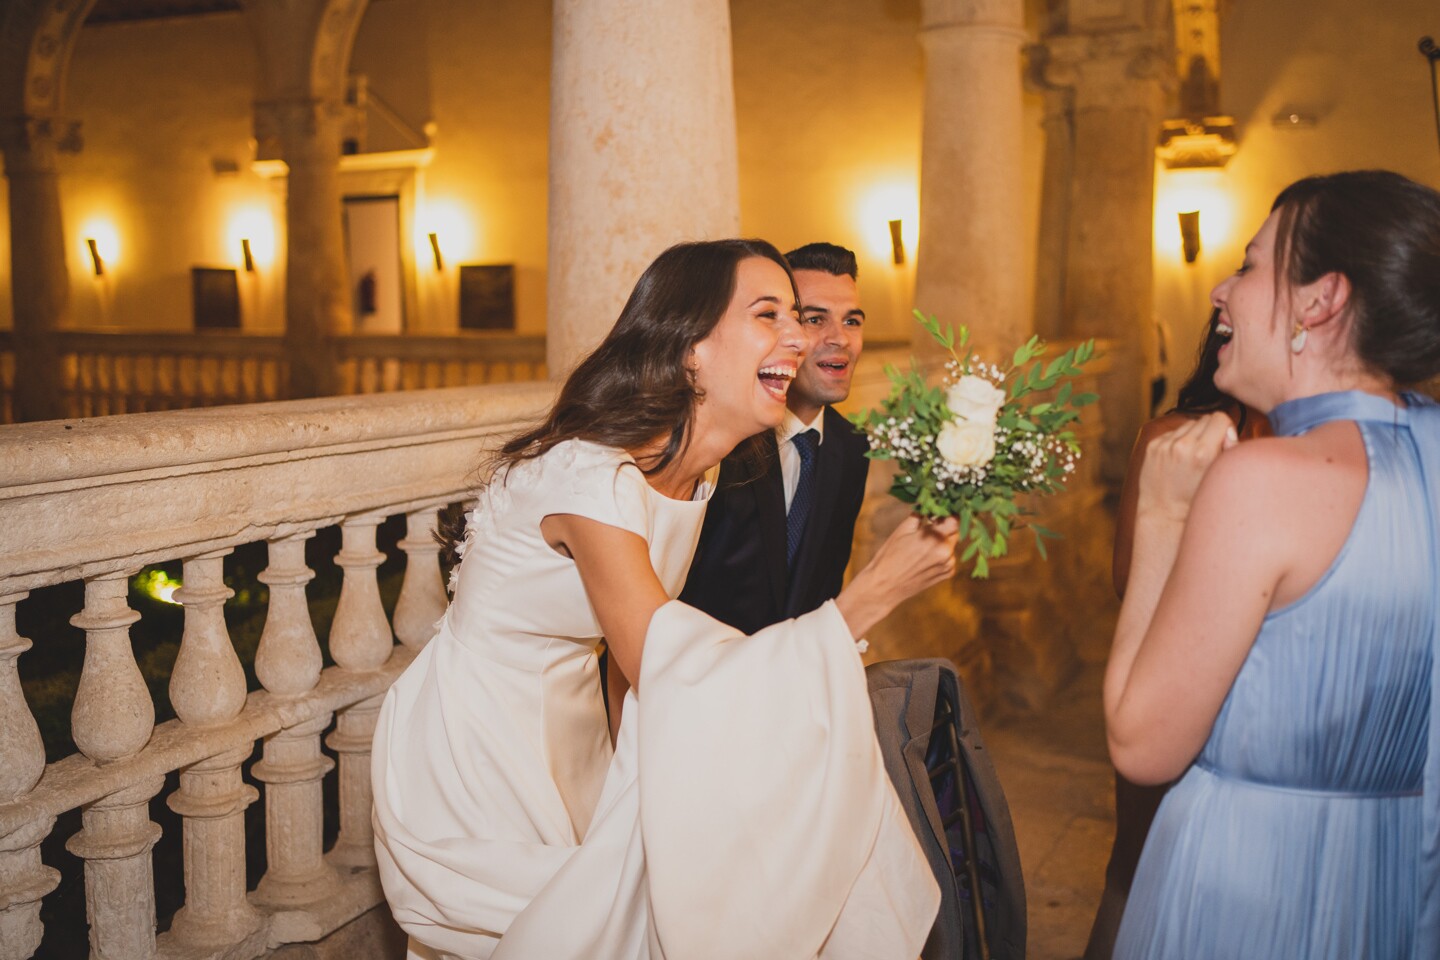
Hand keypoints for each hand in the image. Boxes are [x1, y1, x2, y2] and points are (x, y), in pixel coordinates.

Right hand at [835, 514, 959, 637]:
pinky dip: (942, 553)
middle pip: (955, 530)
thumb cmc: (890, 556)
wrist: (884, 586)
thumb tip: (930, 505)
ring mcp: (949, 564)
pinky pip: (949, 557)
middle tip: (930, 524)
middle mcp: (946, 552)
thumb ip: (921, 515)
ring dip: (943, 540)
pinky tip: (925, 557)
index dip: (948, 512)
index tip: (940, 510)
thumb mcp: (903, 529)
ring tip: (924, 544)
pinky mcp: (948, 574)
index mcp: (935, 538)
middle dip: (945, 526)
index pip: (954, 518)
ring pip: (952, 544)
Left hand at [1136, 412, 1237, 525]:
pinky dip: (1178, 442)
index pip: (1220, 418)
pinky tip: (1178, 461)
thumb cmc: (1197, 499)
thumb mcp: (1219, 477)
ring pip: (1188, 424)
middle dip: (1210, 432)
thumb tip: (1228, 430)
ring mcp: (1164, 445)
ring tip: (1192, 459)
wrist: (1164, 513)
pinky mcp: (1152, 446)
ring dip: (1194, 436)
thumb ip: (1230, 450)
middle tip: (1208, 453)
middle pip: (1205, 419)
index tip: (1223, 443)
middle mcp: (1182, 445)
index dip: (1226, 429)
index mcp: (1203, 453)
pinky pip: (1172, 433)